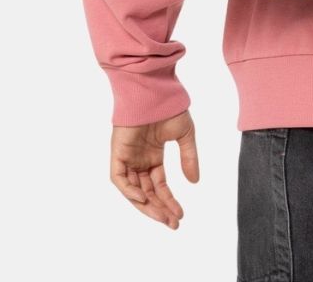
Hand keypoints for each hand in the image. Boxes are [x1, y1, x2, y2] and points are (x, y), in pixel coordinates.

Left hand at [110, 109, 200, 228]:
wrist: (155, 90)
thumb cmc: (169, 107)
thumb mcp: (185, 135)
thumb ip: (189, 158)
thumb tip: (194, 182)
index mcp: (153, 156)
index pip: (159, 186)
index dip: (169, 201)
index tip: (181, 215)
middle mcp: (139, 160)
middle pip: (147, 192)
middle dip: (159, 209)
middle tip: (174, 222)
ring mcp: (128, 157)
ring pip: (133, 190)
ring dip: (147, 206)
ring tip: (163, 217)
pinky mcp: (118, 153)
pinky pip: (120, 178)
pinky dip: (130, 191)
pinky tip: (144, 198)